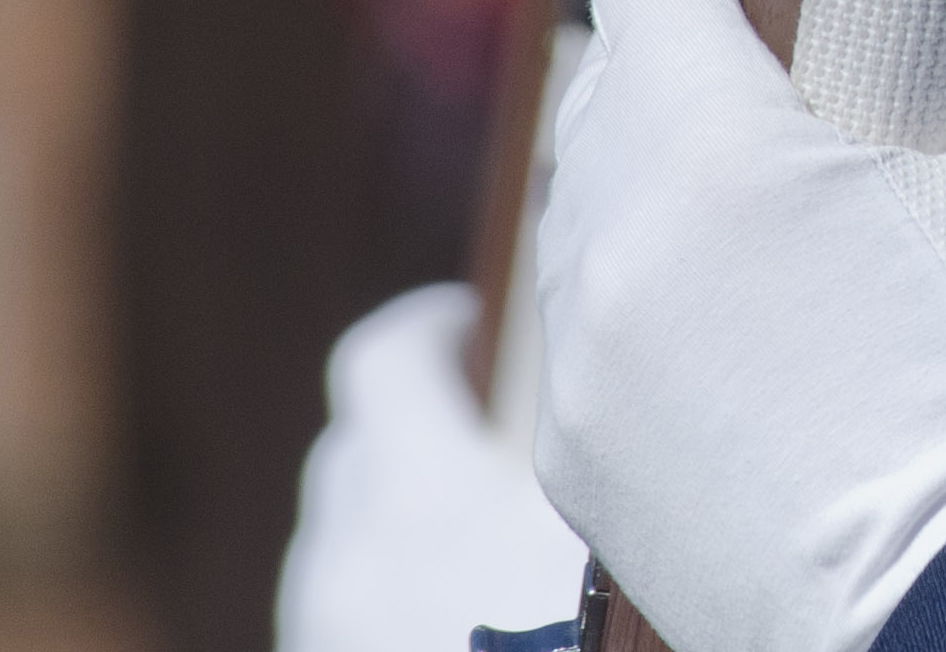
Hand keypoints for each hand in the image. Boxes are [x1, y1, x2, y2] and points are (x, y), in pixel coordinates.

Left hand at [273, 281, 588, 651]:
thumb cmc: (591, 642)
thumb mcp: (622, 528)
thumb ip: (608, 449)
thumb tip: (623, 385)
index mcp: (420, 497)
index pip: (381, 363)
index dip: (425, 330)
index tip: (468, 325)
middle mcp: (345, 567)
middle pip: (349, 460)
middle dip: (405, 432)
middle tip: (486, 435)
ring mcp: (322, 644)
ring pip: (339, 558)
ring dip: (392, 533)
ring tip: (479, 554)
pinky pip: (341, 629)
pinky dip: (385, 610)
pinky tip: (456, 635)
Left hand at [531, 0, 945, 651]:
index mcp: (718, 158)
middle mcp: (614, 254)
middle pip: (606, 86)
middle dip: (682, 54)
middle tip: (779, 63)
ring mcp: (580, 372)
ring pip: (580, 210)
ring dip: (649, 173)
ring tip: (758, 194)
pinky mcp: (578, 465)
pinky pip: (581, 327)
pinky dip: (639, 288)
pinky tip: (734, 311)